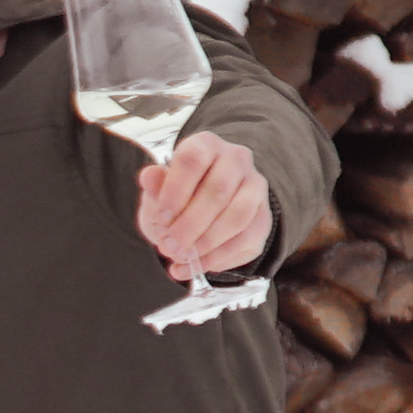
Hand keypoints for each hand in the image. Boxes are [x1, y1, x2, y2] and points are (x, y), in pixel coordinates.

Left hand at [139, 130, 273, 279]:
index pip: (193, 160)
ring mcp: (255, 187)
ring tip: (181, 259)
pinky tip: (196, 267)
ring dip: (207, 243)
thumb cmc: (175, 198)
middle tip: (168, 247)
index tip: (161, 217)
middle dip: (190, 225)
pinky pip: (248, 239)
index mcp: (205, 145)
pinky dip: (219, 258)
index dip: (175, 190)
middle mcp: (236, 160)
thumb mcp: (157, 193)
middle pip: (218, 191)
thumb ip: (155, 187)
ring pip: (238, 216)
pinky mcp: (264, 216)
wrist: (199, 211)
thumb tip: (149, 175)